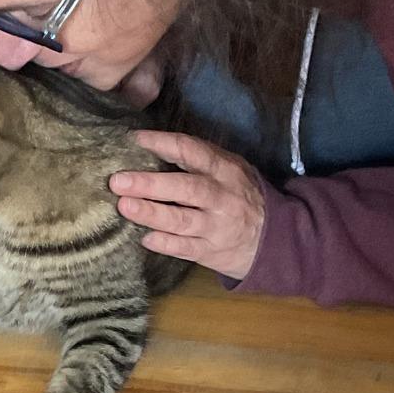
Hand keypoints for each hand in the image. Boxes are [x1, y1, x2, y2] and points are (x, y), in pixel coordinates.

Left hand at [111, 131, 267, 280]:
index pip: (192, 151)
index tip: (134, 140)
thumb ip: (199, 160)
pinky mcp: (212, 252)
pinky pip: (186, 248)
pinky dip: (166, 244)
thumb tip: (152, 146)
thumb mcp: (230, 170)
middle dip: (151, 184)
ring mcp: (217, 227)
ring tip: (125, 207)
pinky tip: (145, 238)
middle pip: (185, 188)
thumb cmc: (241, 196)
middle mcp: (222, 197)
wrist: (274, 238)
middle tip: (118, 181)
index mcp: (225, 170)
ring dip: (152, 214)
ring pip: (182, 220)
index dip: (162, 143)